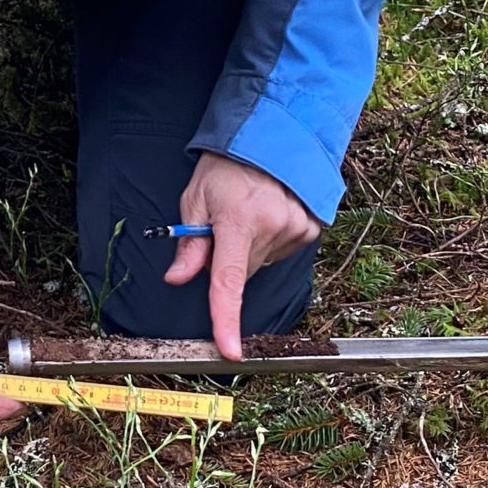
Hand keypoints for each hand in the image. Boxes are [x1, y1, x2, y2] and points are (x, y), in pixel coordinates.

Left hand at [162, 153, 319, 360]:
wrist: (270, 137)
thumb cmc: (227, 167)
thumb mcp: (195, 199)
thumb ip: (189, 244)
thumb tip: (177, 279)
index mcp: (237, 221)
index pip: (228, 281)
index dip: (226, 319)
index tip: (229, 350)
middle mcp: (272, 227)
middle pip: (241, 273)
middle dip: (228, 259)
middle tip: (224, 226)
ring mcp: (295, 229)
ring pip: (261, 263)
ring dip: (250, 249)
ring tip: (249, 213)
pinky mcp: (309, 229)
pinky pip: (280, 252)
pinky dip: (270, 243)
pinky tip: (268, 215)